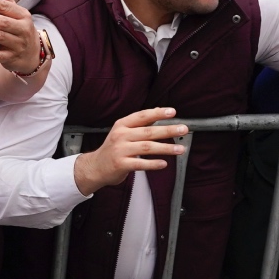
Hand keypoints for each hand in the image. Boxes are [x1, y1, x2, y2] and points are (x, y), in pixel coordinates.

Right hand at [73, 107, 187, 195]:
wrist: (95, 167)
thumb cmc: (112, 149)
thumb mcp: (122, 132)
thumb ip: (139, 124)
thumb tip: (159, 111)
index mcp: (121, 125)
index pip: (142, 116)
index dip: (158, 113)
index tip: (172, 112)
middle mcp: (120, 136)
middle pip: (148, 132)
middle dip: (168, 130)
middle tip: (183, 129)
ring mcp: (120, 150)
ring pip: (147, 147)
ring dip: (166, 148)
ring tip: (180, 149)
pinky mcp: (121, 164)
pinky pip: (140, 164)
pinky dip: (153, 164)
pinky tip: (164, 164)